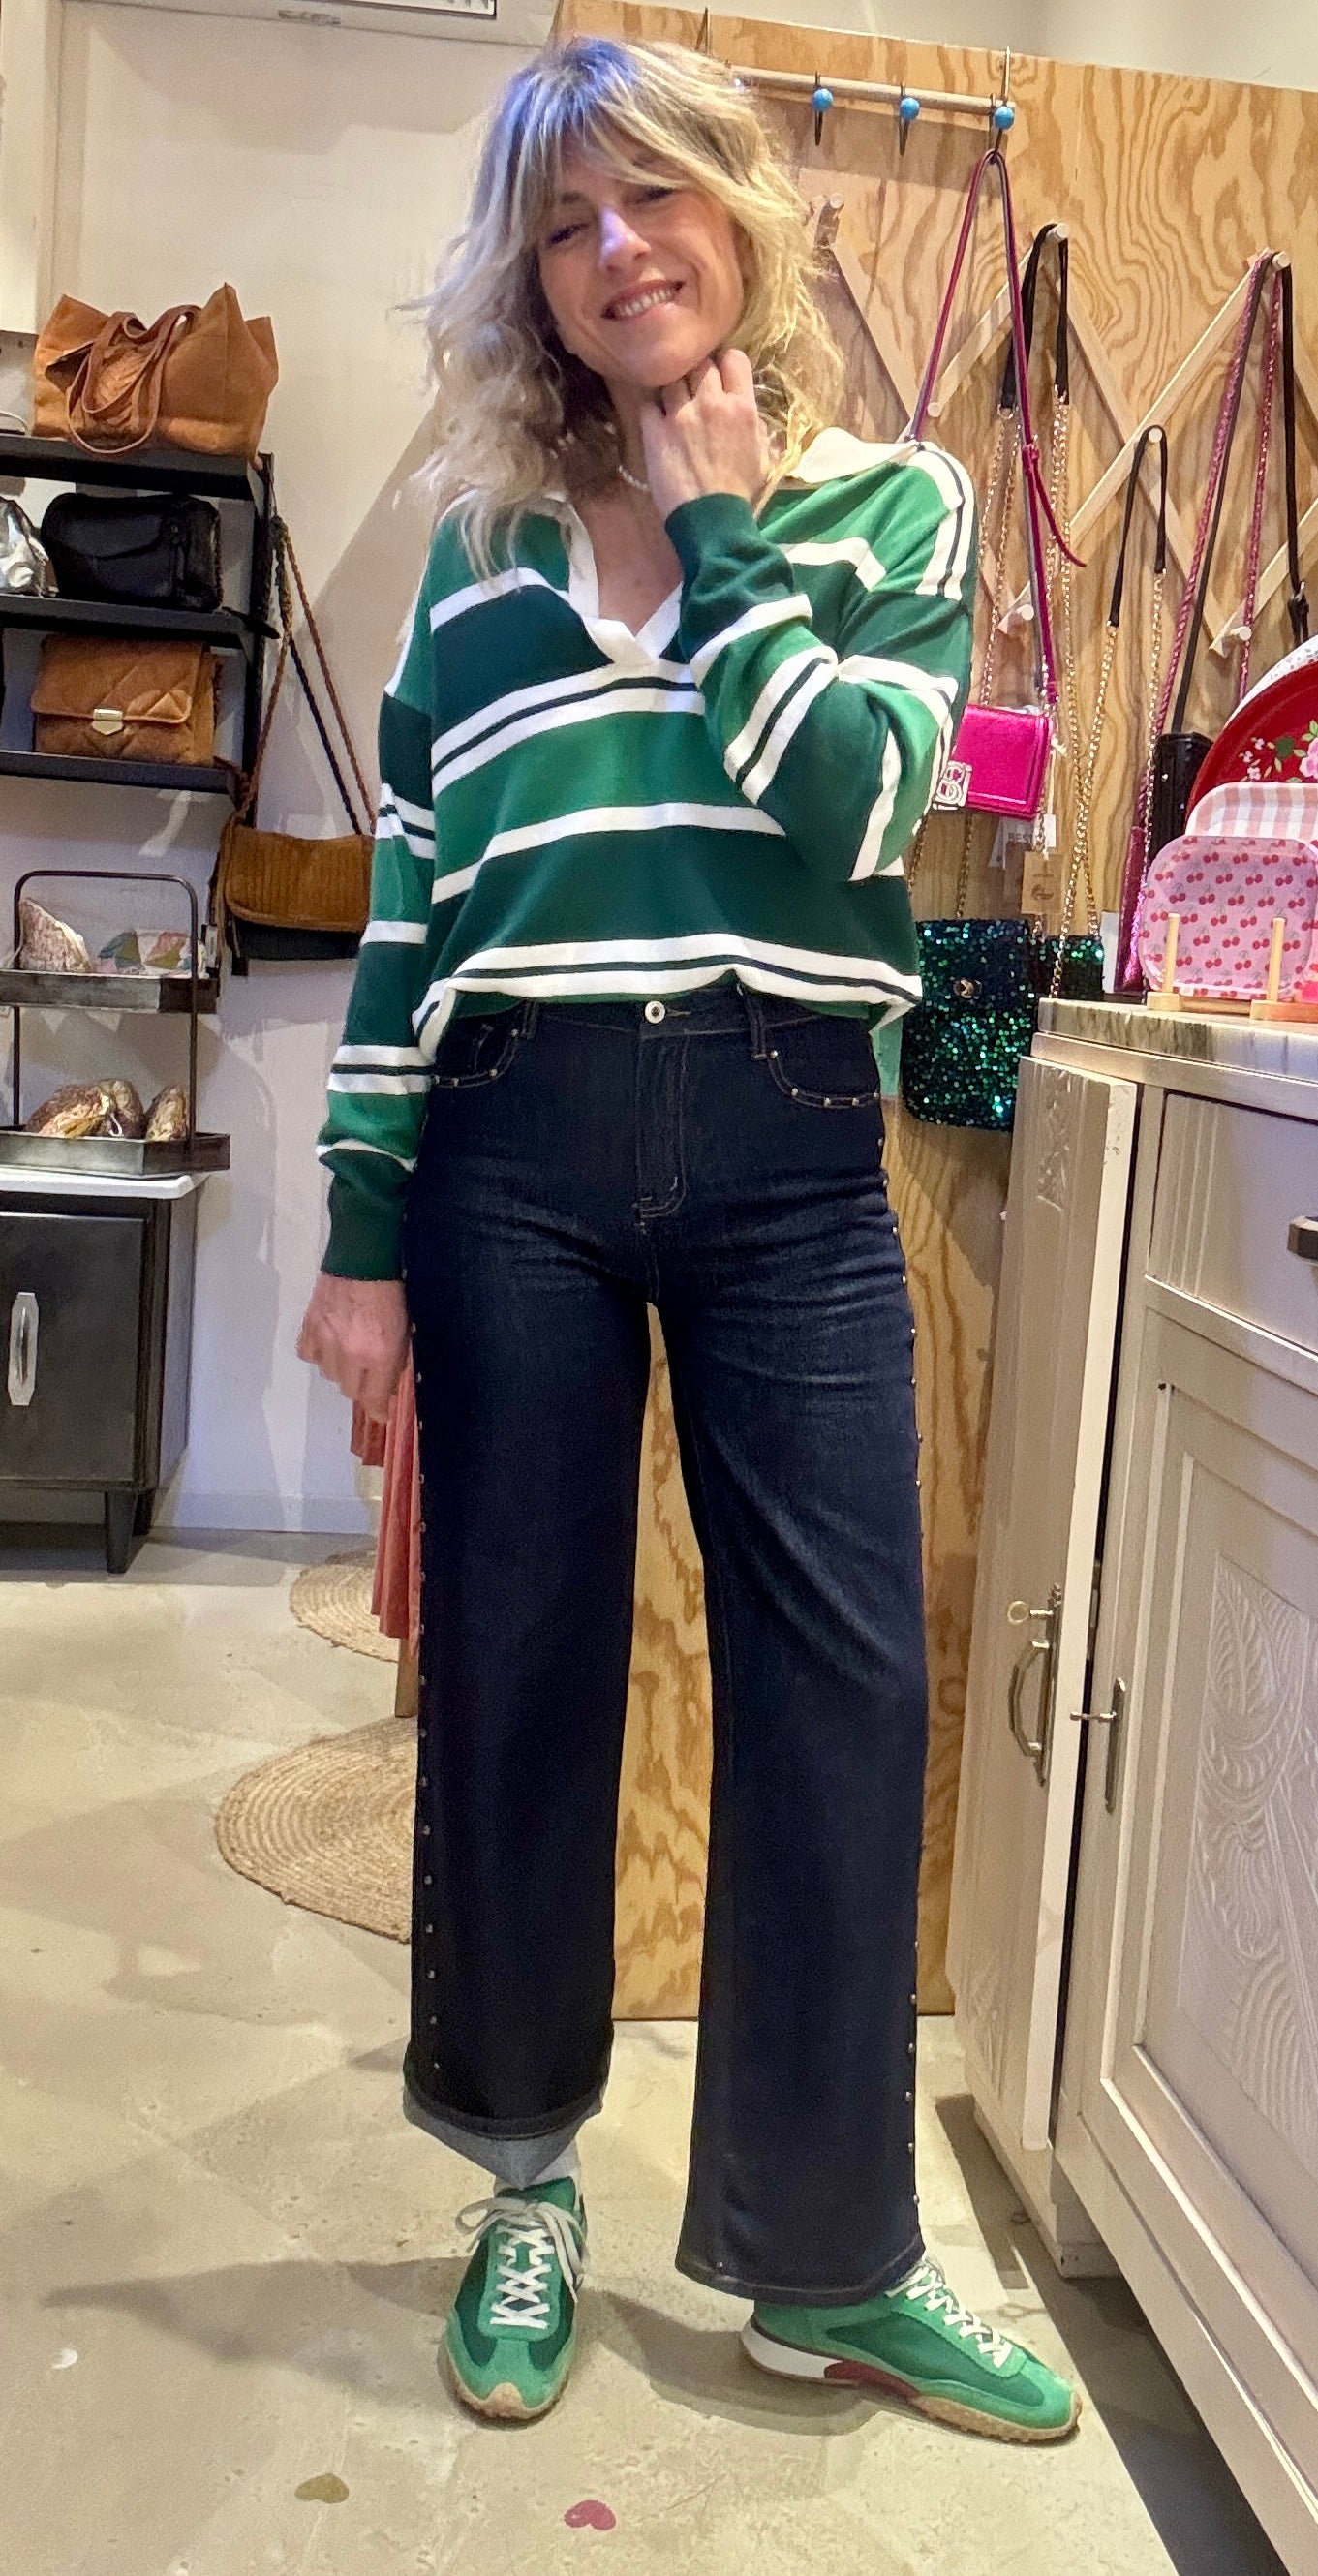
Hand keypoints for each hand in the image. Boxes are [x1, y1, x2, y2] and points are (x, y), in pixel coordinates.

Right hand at [297, 1273, 410, 1422]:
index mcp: (378, 1355)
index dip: (378, 1410)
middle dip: (361, 1387)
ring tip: (349, 1352)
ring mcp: (326, 1341)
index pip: (374, 1398)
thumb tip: (386, 1387)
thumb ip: (394, 1362)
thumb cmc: (391, 1293)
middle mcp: (350, 1354)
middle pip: (350, 1391)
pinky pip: (308, 1355)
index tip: (380, 1413)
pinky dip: (318, 1354)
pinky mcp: (310, 1327)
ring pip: (329, 1375)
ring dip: (341, 1370)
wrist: (362, 1259)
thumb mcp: (404, 1331)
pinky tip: (328, 1344)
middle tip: (368, 1373)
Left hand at [640, 349, 770, 521]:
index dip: (728, 365)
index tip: (724, 377)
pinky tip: (657, 422)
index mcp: (742, 408)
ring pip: (673, 380)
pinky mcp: (655, 432)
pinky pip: (648, 404)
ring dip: (675, 390)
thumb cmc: (741, 494)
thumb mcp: (764, 459)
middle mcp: (711, 403)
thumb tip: (752, 413)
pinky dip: (652, 410)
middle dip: (700, 374)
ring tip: (676, 407)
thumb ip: (758, 428)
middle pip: (701, 365)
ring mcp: (680, 415)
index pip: (734, 359)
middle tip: (698, 392)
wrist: (711, 522)